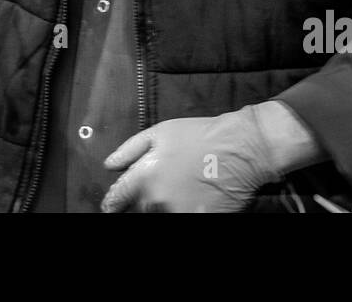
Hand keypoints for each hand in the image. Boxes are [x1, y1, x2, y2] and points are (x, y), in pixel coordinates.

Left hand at [101, 110, 277, 212]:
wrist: (241, 148)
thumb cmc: (200, 136)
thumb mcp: (160, 132)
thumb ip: (129, 150)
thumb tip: (110, 164)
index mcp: (144, 177)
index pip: (116, 200)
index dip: (112, 203)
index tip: (112, 206)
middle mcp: (158, 200)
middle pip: (139, 209)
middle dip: (144, 199)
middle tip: (163, 184)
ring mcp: (179, 213)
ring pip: (160, 214)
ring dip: (164, 205)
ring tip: (182, 188)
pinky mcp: (200, 219)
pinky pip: (182, 217)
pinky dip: (184, 208)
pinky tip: (194, 196)